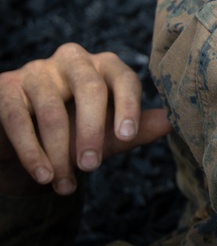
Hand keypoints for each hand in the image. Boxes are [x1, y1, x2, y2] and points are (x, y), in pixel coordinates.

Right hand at [0, 43, 171, 194]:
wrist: (24, 134)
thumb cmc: (76, 129)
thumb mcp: (108, 132)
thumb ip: (137, 127)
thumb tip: (172, 122)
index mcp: (106, 66)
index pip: (124, 79)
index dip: (128, 106)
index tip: (127, 136)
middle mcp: (74, 60)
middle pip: (90, 89)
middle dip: (92, 131)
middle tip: (91, 167)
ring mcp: (38, 71)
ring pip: (52, 110)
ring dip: (58, 153)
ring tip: (65, 185)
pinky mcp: (6, 87)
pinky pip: (18, 119)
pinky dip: (31, 151)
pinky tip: (43, 175)